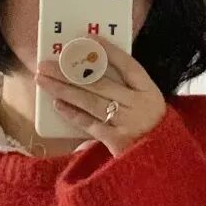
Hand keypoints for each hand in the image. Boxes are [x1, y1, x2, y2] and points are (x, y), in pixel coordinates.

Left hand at [35, 41, 166, 157]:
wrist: (162, 166)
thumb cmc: (153, 135)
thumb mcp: (148, 109)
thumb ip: (129, 93)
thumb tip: (96, 73)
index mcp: (150, 93)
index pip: (129, 66)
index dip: (109, 52)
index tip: (88, 39)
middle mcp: (139, 105)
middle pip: (100, 83)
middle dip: (69, 71)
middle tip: (46, 64)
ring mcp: (128, 123)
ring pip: (90, 101)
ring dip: (64, 89)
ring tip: (43, 80)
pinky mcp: (117, 141)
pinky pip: (89, 123)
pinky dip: (72, 113)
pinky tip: (57, 104)